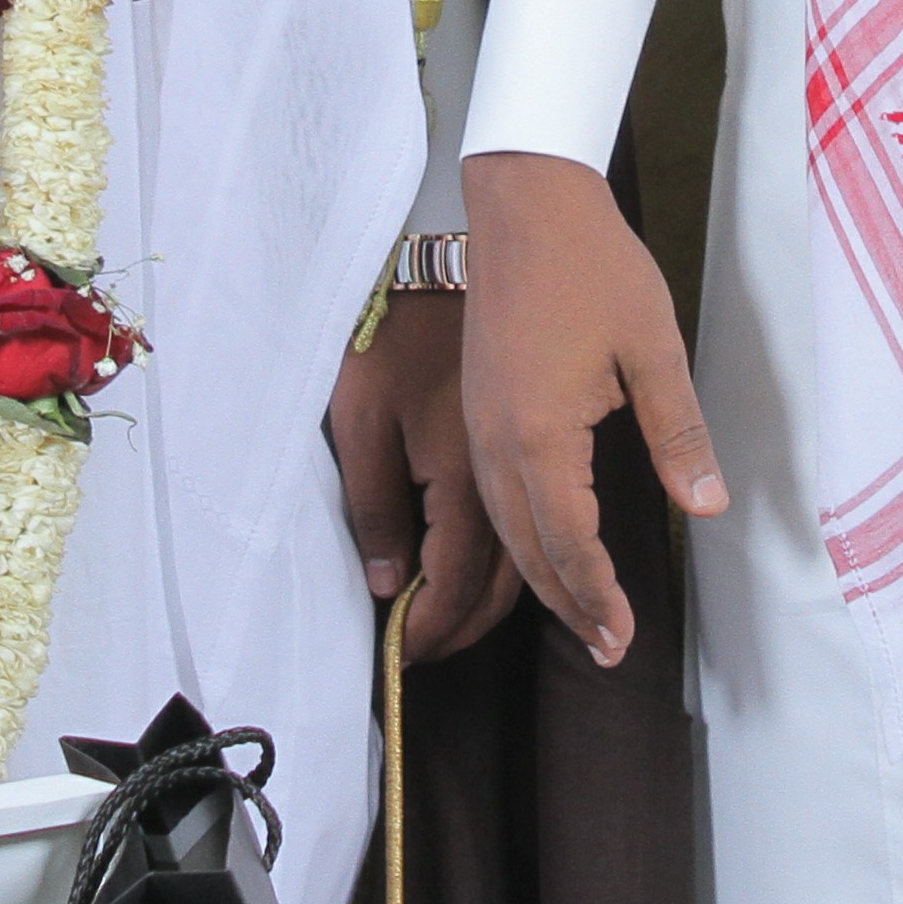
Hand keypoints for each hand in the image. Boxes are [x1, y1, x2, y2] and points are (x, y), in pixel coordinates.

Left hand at [325, 291, 514, 664]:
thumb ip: (375, 506)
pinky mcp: (541, 435)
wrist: (498, 243)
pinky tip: (492, 564)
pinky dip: (518, 560)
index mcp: (468, 474)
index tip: (405, 660)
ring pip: (528, 557)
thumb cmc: (403, 326)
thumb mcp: (362, 413)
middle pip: (507, 585)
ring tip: (462, 632)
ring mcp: (531, 456)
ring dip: (504, 604)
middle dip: (469, 631)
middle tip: (433, 660)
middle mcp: (512, 476)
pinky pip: (533, 519)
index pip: (458, 583)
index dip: (432, 630)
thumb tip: (390, 584)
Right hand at [464, 151, 724, 669]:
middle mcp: (498, 443)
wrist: (527, 201)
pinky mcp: (478, 407)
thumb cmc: (595, 266)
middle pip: (527, 550)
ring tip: (581, 614)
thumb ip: (678, 435)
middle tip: (606, 650)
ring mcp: (480, 426)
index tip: (624, 639)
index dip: (598, 597)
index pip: (569, 544)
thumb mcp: (653, 349)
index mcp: (540, 436)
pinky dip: (519, 536)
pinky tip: (543, 545)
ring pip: (503, 527)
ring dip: (540, 577)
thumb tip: (708, 508)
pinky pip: (491, 496)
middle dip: (568, 605)